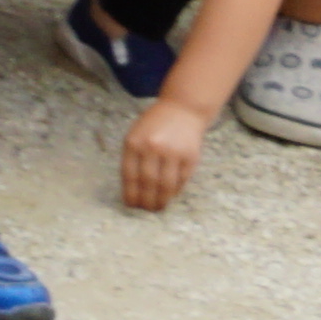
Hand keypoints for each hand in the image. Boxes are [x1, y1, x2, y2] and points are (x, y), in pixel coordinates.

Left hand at [121, 94, 212, 212]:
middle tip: (146, 210)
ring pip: (165, 184)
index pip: (130, 175)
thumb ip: (133, 157)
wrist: (183, 109)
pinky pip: (181, 179)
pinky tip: (171, 195)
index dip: (130, 193)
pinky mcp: (190, 156)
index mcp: (134, 142)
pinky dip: (175, 190)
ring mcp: (173, 152)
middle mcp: (153, 147)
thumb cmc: (155, 124)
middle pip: (147, 182)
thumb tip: (133, 188)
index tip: (131, 205)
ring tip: (158, 207)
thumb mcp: (136, 135)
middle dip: (146, 200)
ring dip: (161, 200)